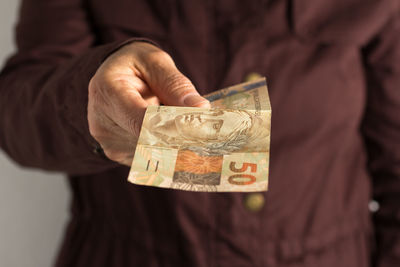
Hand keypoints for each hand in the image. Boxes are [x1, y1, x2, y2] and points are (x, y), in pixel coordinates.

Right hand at [88, 42, 209, 165]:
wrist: (112, 77)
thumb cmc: (135, 65)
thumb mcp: (155, 61)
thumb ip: (176, 84)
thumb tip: (201, 108)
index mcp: (107, 92)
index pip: (142, 120)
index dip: (174, 127)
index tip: (201, 128)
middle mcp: (101, 122)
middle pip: (149, 140)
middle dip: (179, 137)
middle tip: (203, 130)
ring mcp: (108, 142)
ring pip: (152, 152)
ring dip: (173, 143)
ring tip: (180, 124)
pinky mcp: (117, 154)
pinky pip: (148, 156)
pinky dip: (164, 147)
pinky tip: (166, 132)